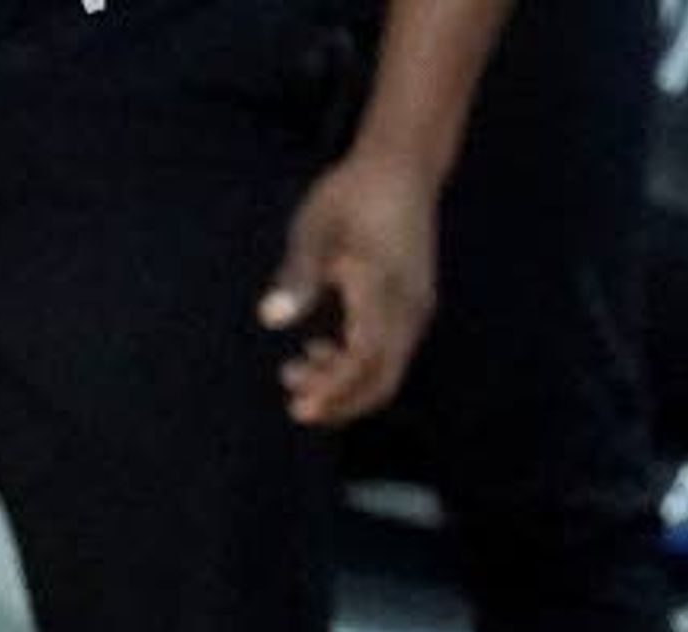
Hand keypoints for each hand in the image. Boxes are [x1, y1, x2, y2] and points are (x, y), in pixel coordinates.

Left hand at [261, 150, 438, 427]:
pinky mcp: (412, 305)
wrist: (401, 168)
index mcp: (385, 286)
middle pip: (384, 378)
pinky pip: (389, 352)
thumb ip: (296, 275)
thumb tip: (271, 318)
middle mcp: (409, 304)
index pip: (366, 356)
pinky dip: (355, 365)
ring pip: (387, 369)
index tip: (300, 408)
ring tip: (293, 370)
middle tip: (294, 405)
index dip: (335, 388)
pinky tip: (316, 349)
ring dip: (343, 383)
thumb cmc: (351, 195)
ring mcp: (416, 306)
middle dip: (340, 401)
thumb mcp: (314, 228)